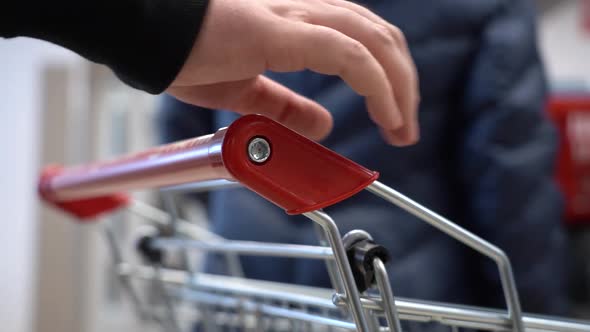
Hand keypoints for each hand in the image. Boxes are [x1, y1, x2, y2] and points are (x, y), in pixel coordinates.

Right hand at [167, 0, 419, 145]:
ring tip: (403, 127)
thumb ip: (285, 107)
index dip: (386, 77)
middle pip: (378, 36)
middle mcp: (302, 14)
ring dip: (399, 87)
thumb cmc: (183, 54)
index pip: (360, 40)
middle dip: (403, 83)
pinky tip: (387, 114)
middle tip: (406, 127)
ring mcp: (292, 18)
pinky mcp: (278, 32)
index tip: (393, 118)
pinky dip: (376, 85)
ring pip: (373, 41)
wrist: (142, 34)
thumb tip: (323, 124)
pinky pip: (346, 55)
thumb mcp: (244, 93)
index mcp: (295, 26)